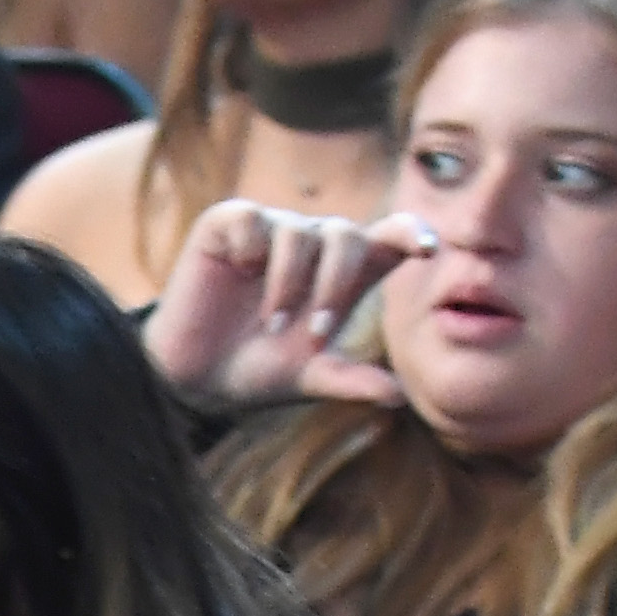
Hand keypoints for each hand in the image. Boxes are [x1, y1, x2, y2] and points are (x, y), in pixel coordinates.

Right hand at [139, 201, 424, 411]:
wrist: (189, 376)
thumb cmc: (256, 371)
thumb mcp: (309, 377)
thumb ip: (350, 379)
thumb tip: (398, 396)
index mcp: (343, 272)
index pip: (391, 235)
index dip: (412, 233)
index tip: (426, 251)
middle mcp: (313, 244)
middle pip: (347, 236)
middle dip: (336, 285)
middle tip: (317, 334)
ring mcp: (271, 229)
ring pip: (299, 233)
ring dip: (289, 285)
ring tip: (271, 326)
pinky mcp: (228, 223)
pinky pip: (252, 220)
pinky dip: (250, 249)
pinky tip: (238, 274)